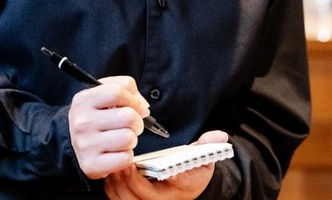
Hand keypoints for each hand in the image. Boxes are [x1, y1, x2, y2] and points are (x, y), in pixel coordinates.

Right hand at [68, 75, 149, 178]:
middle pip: (128, 116)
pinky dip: (126, 155)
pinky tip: (116, 152)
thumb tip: (143, 106)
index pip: (117, 92)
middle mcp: (82, 122)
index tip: (137, 107)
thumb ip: (123, 88)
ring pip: (129, 138)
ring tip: (121, 138)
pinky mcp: (91, 164)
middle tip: (129, 125)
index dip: (134, 100)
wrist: (71, 143)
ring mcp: (86, 144)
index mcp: (83, 100)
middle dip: (137, 121)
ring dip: (131, 139)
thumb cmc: (93, 117)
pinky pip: (126, 158)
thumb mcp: (100, 95)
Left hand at [103, 130, 228, 199]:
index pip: (166, 187)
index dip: (148, 179)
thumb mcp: (203, 157)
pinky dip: (113, 189)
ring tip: (114, 166)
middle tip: (123, 162)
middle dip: (129, 181)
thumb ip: (208, 146)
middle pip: (141, 197)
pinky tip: (112, 173)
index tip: (140, 164)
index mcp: (183, 187)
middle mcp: (166, 199)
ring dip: (118, 185)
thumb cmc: (193, 169)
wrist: (191, 183)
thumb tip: (219, 136)